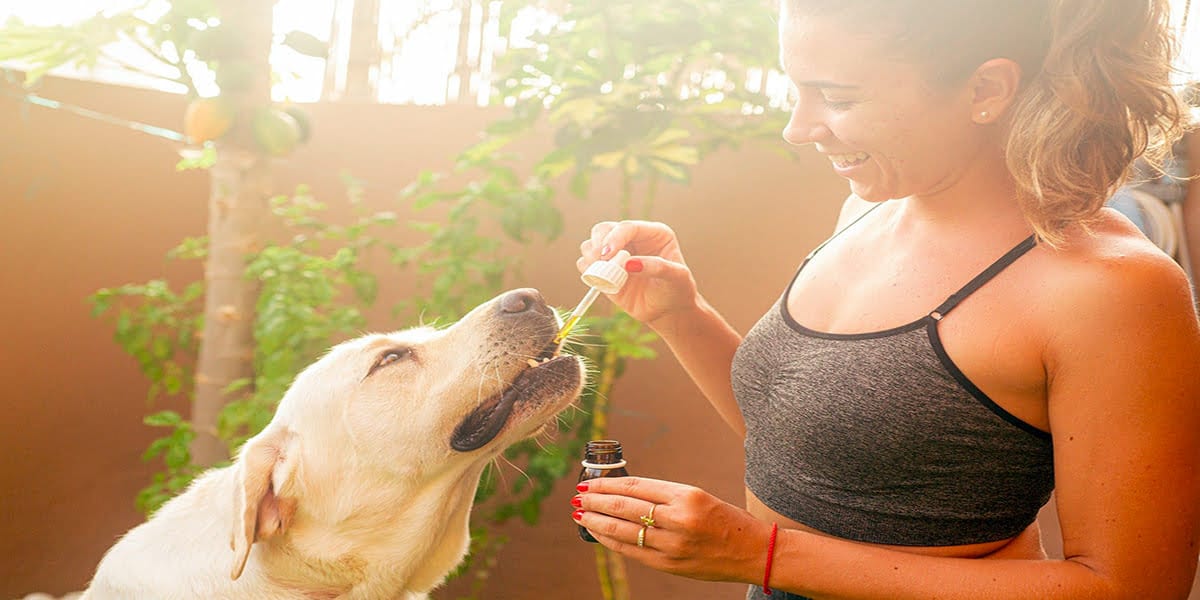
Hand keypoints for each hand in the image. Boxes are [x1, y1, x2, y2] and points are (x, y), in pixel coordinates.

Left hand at [572, 476, 771, 583]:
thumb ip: (664, 496)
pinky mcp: (670, 565)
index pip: (636, 486)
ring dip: (597, 522)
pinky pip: (633, 551)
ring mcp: (673, 545)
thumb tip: (625, 494)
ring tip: (580, 515)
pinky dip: (612, 542)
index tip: (590, 482)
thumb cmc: (726, 520)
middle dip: (596, 502)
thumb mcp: (698, 496)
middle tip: (577, 496)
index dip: (608, 484)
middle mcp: (678, 519)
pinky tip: (599, 535)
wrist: (754, 552)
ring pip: (624, 530)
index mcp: (686, 495)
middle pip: (625, 507)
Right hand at [576, 220, 698, 325]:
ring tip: (602, 273)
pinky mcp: (605, 272)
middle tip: (600, 261)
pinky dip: (587, 270)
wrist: (670, 311)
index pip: (627, 227)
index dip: (614, 237)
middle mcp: (632, 239)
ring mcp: (616, 255)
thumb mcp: (677, 277)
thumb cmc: (678, 290)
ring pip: (591, 245)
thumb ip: (657, 267)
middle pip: (603, 230)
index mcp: (652, 233)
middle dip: (598, 244)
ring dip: (591, 257)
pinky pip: (586, 265)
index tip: (607, 254)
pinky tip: (599, 280)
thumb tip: (628, 264)